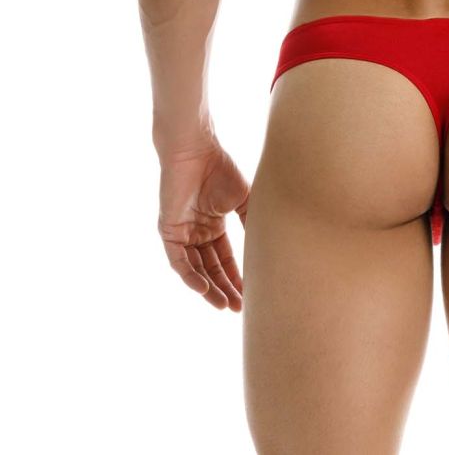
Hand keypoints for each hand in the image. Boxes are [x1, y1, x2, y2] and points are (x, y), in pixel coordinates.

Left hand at [157, 139, 249, 309]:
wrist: (196, 150)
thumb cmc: (220, 169)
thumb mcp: (244, 200)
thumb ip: (252, 222)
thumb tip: (268, 247)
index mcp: (213, 225)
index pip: (225, 259)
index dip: (236, 277)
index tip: (250, 295)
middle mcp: (197, 233)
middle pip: (211, 269)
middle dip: (225, 288)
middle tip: (239, 308)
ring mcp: (182, 233)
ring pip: (195, 269)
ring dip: (209, 288)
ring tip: (224, 305)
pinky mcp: (169, 231)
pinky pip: (178, 261)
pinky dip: (190, 276)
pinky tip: (204, 288)